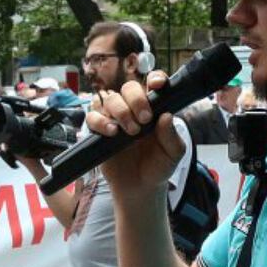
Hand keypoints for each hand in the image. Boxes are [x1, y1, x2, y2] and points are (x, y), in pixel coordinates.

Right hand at [85, 69, 183, 199]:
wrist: (140, 187)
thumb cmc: (158, 167)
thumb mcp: (174, 154)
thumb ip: (172, 136)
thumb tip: (166, 116)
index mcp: (154, 109)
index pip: (152, 83)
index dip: (154, 78)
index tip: (157, 85)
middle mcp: (134, 110)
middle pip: (128, 88)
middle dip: (136, 100)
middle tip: (144, 119)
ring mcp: (115, 119)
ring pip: (110, 99)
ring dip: (120, 111)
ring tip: (130, 132)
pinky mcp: (99, 131)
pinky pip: (92, 116)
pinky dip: (100, 121)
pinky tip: (112, 133)